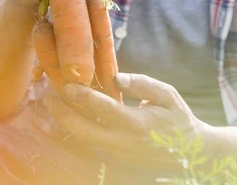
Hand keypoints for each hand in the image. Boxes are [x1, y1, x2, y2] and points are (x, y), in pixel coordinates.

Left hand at [43, 73, 211, 167]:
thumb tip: (115, 77)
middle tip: (47, 95)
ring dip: (60, 124)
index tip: (68, 84)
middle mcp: (123, 143)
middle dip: (62, 113)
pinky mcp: (113, 160)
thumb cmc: (178, 119)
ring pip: (81, 141)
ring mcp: (116, 155)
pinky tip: (54, 122)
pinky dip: (68, 135)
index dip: (84, 97)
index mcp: (138, 124)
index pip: (105, 109)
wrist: (190, 154)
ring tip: (45, 106)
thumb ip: (142, 84)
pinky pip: (85, 148)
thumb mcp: (168, 95)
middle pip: (84, 130)